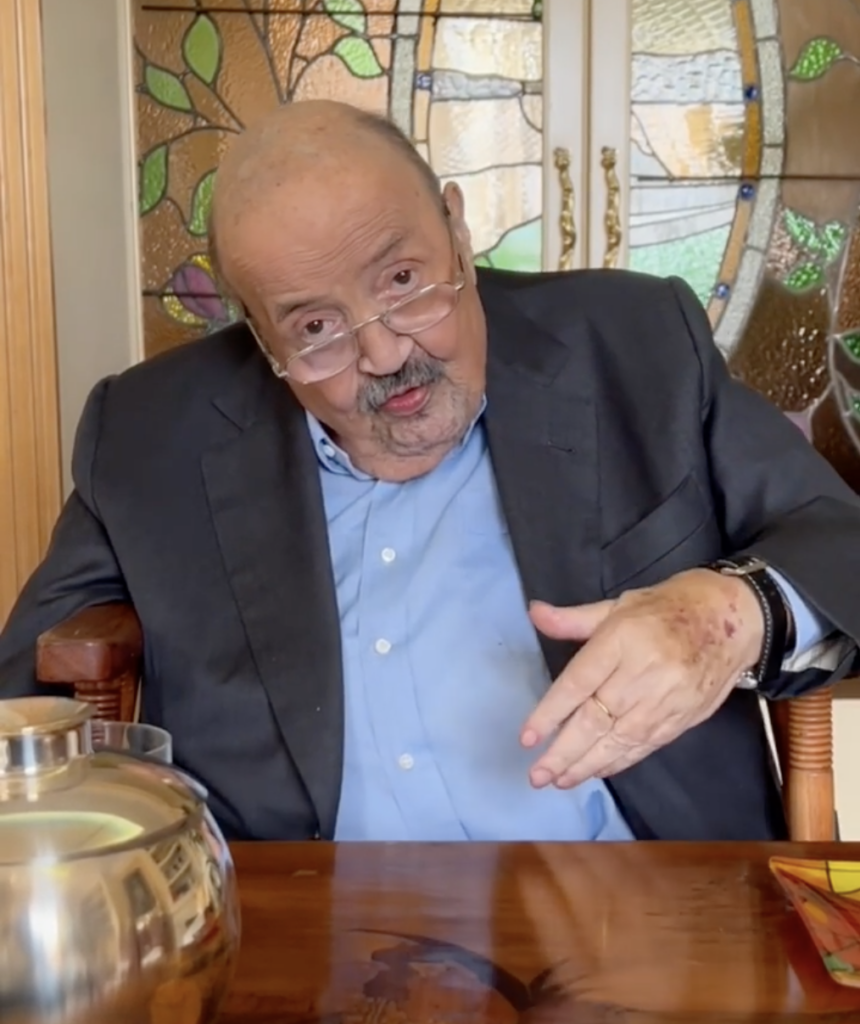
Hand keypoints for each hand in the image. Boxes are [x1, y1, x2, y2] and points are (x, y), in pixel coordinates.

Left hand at [521, 568, 764, 788]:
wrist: (735, 620)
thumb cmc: (669, 607)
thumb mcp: (619, 604)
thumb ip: (574, 619)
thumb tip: (534, 614)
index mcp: (623, 639)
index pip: (579, 682)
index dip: (551, 713)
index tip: (528, 737)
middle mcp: (643, 672)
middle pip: (596, 719)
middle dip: (564, 752)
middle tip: (537, 776)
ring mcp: (666, 699)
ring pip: (619, 740)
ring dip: (586, 764)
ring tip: (559, 780)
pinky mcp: (684, 718)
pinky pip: (645, 746)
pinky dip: (618, 762)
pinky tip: (596, 772)